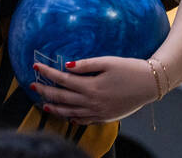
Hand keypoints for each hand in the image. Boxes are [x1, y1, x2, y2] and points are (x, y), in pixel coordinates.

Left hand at [31, 56, 158, 124]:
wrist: (150, 84)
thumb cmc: (129, 69)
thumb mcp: (107, 61)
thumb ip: (86, 64)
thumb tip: (66, 66)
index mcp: (91, 87)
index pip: (62, 80)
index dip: (47, 73)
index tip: (35, 66)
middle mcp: (92, 102)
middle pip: (62, 98)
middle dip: (45, 92)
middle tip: (32, 85)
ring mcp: (98, 112)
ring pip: (70, 113)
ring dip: (54, 108)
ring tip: (43, 104)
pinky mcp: (105, 117)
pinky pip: (84, 120)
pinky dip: (72, 118)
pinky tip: (67, 115)